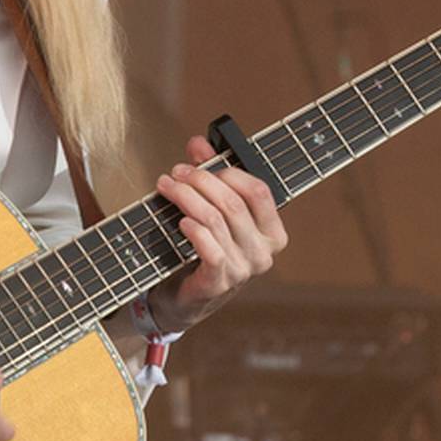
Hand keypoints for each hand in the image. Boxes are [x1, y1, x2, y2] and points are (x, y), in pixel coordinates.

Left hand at [150, 135, 288, 331]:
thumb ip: (209, 174)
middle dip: (200, 181)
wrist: (185, 296)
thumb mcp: (211, 208)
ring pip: (216, 222)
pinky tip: (180, 221)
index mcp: (273, 233)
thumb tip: (198, 143)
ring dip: (187, 199)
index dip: (228, 171)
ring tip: (167, 187)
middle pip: (233, 204)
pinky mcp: (219, 283)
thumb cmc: (204, 249)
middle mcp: (263, 253)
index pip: (259, 191)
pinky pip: (209, 248)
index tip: (200, 163)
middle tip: (176, 173)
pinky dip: (192, 230)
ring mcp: (243, 271)